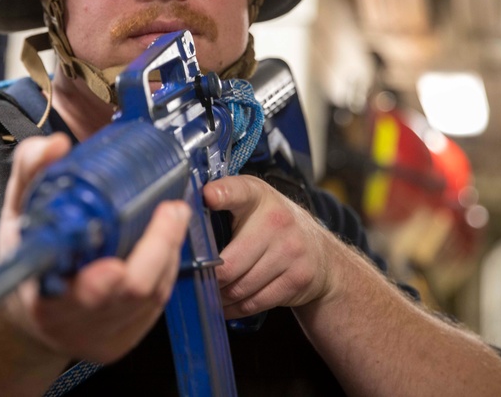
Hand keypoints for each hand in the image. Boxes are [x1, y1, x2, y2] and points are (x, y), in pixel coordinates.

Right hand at [0, 134, 190, 363]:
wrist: (32, 315)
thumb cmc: (29, 262)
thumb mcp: (17, 215)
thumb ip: (32, 173)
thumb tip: (56, 145)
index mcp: (42, 298)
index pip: (73, 297)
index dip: (98, 284)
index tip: (114, 265)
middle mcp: (74, 323)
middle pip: (128, 293)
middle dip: (157, 248)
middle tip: (171, 211)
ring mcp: (103, 335)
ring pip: (150, 297)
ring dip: (168, 253)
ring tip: (173, 217)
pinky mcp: (125, 338)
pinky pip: (157, 304)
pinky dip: (165, 269)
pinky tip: (165, 244)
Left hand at [203, 175, 336, 318]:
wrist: (322, 255)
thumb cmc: (273, 226)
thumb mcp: (253, 203)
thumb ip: (223, 203)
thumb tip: (179, 219)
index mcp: (257, 196)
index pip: (238, 191)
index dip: (221, 194)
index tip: (207, 197)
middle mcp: (276, 220)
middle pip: (229, 263)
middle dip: (209, 278)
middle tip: (196, 282)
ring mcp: (290, 251)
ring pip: (240, 287)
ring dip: (220, 296)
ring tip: (211, 294)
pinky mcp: (297, 278)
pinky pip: (255, 302)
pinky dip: (235, 308)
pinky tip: (227, 304)